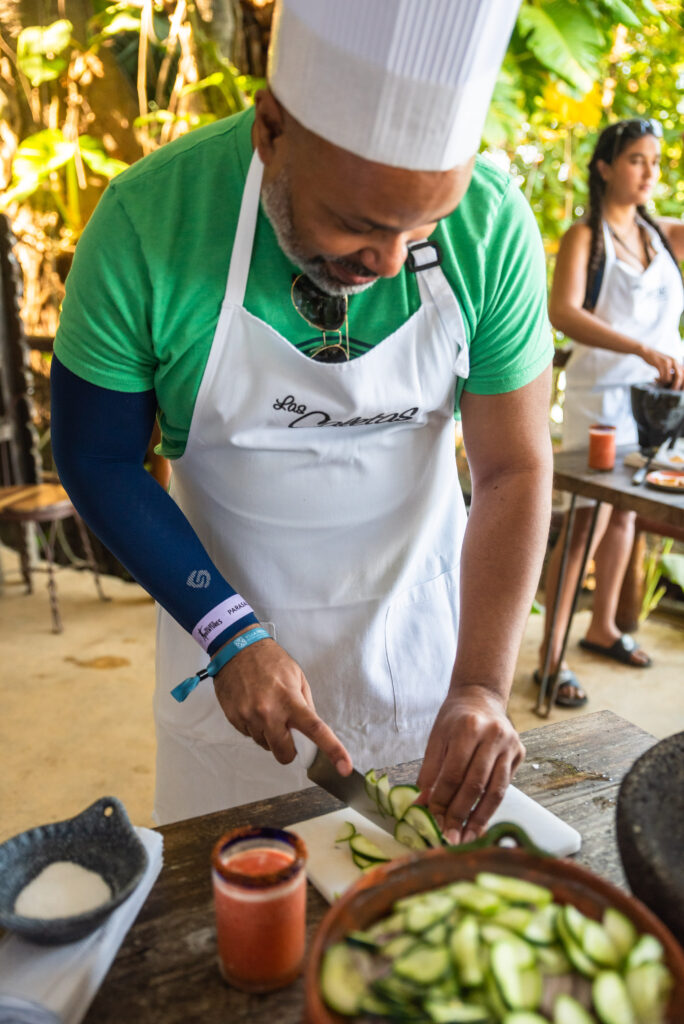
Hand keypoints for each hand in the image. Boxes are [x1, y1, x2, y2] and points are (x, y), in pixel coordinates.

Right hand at [213, 633, 351, 773]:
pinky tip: (253, 706)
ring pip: (265, 745)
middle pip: (284, 753)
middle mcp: (268, 712)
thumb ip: (305, 705)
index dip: (333, 750)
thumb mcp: (296, 677)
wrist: (236, 648)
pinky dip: (254, 727)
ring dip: (269, 734)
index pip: (316, 729)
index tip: (345, 767)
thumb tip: (311, 730)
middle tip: (287, 731)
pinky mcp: (234, 720)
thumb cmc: (269, 660)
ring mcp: (249, 717)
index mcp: (290, 700)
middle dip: (289, 749)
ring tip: (265, 708)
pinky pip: (250, 735)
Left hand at [416, 685, 524, 844]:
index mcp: (469, 727)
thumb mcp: (437, 738)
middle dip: (461, 814)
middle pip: (476, 784)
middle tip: (449, 838)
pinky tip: (480, 822)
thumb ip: (429, 771)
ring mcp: (510, 745)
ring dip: (480, 818)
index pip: (454, 772)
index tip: (433, 819)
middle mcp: (494, 735)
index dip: (442, 799)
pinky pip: (505, 786)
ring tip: (467, 839)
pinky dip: (491, 807)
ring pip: (496, 790)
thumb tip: (421, 804)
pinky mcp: (520, 753)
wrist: (481, 697)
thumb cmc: (455, 718)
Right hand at [638, 346, 683, 389]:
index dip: (683, 383)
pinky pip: (662, 377)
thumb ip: (672, 370)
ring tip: (659, 382)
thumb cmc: (656, 359)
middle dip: (675, 386)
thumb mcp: (667, 363)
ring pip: (669, 378)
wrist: (647, 351)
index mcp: (677, 362)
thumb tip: (675, 382)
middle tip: (670, 390)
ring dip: (664, 383)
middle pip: (680, 377)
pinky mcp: (660, 364)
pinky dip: (659, 380)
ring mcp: (667, 362)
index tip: (680, 390)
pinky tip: (655, 378)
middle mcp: (674, 361)